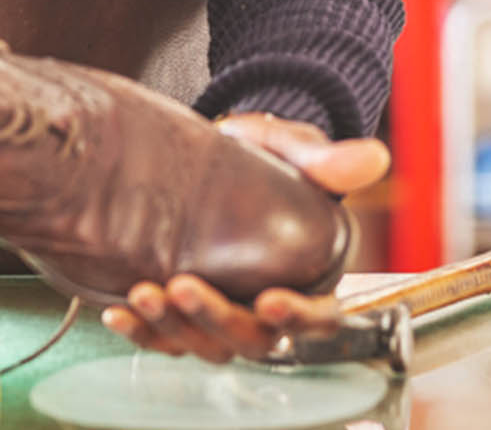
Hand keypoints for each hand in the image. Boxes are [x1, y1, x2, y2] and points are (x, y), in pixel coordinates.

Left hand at [100, 112, 389, 363]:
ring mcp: (224, 307)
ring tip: (142, 294)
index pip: (319, 316)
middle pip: (253, 339)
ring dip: (172, 327)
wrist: (221, 147)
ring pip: (206, 343)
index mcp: (310, 272)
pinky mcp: (184, 304)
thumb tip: (373, 157)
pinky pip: (166, 334)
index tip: (269, 300)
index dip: (297, 317)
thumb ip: (331, 159)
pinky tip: (118, 312)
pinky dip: (141, 330)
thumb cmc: (268, 152)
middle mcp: (266, 301)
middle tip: (184, 286)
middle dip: (216, 319)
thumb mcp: (299, 147)